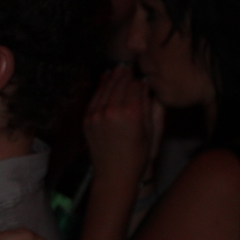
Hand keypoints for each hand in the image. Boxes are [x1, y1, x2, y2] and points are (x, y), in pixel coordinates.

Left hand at [84, 65, 161, 184]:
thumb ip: (152, 106)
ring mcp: (96, 115)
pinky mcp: (87, 120)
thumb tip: (148, 87)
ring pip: (105, 88)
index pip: (135, 86)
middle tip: (128, 65)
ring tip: (117, 69)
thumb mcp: (153, 131)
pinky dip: (100, 88)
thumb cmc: (139, 155)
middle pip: (119, 84)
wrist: (114, 174)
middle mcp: (112, 111)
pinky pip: (94, 98)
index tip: (142, 75)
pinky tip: (105, 80)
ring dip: (111, 77)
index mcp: (132, 113)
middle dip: (124, 74)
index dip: (139, 80)